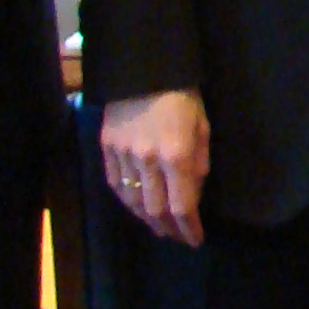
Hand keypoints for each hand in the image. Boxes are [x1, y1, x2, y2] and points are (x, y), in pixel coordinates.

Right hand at [101, 90, 208, 245]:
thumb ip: (198, 162)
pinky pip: (115, 184)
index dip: (189, 228)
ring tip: (159, 228)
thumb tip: (194, 194)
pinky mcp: (106, 148)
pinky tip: (136, 207)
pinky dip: (126, 201)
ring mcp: (123, 155)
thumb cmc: (182, 95)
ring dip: (147, 220)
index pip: (182, 206)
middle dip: (169, 229)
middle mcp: (147, 160)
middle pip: (155, 210)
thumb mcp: (202, 126)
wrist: (144, 68)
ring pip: (132, 201)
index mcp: (176, 155)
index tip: (195, 240)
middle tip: (178, 237)